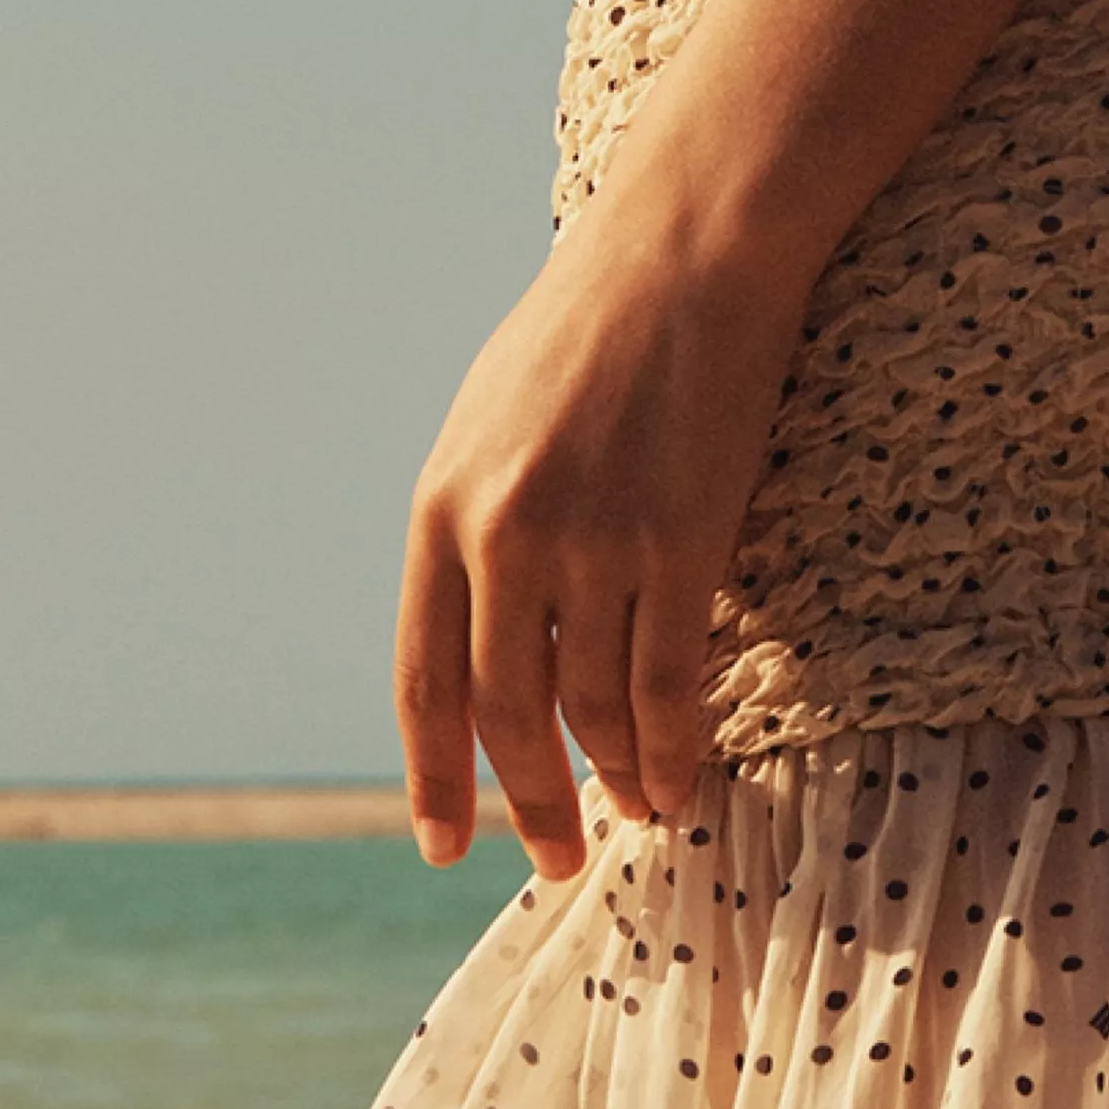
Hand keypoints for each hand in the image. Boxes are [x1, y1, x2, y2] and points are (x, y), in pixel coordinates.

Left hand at [391, 208, 799, 877]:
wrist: (685, 249)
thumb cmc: (590, 329)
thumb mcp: (490, 424)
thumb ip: (475, 525)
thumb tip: (478, 630)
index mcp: (441, 509)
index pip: (423, 680)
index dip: (435, 777)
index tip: (445, 847)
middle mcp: (503, 536)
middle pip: (506, 713)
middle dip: (530, 801)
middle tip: (555, 860)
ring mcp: (592, 540)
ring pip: (592, 708)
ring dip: (615, 781)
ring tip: (635, 818)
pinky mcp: (679, 539)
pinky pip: (666, 681)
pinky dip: (670, 748)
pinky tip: (680, 781)